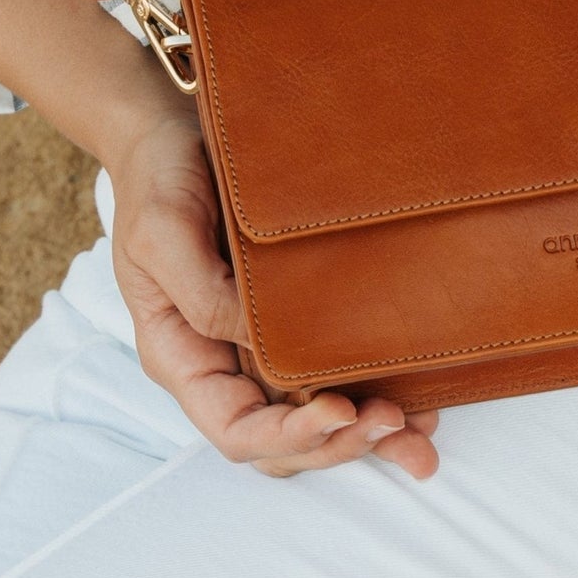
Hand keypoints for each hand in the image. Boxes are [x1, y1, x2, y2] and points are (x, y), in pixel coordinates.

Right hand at [105, 105, 440, 478]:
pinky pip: (332, 370)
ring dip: (367, 433)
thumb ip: (203, 293)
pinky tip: (418, 395)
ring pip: (313, 417)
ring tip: (421, 431)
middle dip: (340, 443)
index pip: (235, 430)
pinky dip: (372, 390)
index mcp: (183, 357)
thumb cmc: (156, 179)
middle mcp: (223, 363)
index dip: (290, 436)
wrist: (171, 133)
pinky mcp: (294, 317)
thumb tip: (257, 340)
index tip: (340, 413)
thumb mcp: (163, 232)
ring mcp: (258, 345)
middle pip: (281, 440)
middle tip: (399, 424)